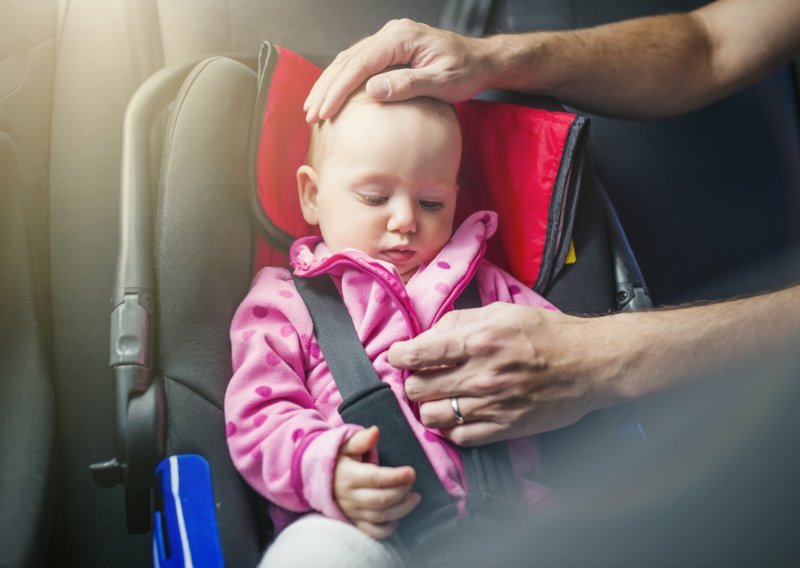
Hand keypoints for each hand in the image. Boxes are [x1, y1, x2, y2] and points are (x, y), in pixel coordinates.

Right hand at [304, 18, 493, 122]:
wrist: (480, 61)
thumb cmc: (466, 71)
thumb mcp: (442, 82)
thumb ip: (408, 85)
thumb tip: (372, 90)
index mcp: (402, 38)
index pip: (360, 63)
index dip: (339, 89)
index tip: (325, 111)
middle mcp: (391, 33)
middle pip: (348, 59)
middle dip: (326, 88)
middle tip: (311, 114)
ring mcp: (389, 39)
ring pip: (349, 60)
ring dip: (329, 84)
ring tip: (314, 107)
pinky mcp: (389, 49)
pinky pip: (359, 63)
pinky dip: (342, 80)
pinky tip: (332, 96)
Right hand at [333, 426, 420, 538]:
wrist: (315, 476)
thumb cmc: (337, 458)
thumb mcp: (344, 445)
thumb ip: (361, 440)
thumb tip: (375, 431)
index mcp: (348, 475)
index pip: (375, 479)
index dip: (395, 477)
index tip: (411, 472)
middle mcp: (349, 496)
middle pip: (380, 500)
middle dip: (401, 492)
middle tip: (412, 481)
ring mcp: (351, 511)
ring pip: (379, 517)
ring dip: (401, 509)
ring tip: (415, 498)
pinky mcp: (353, 520)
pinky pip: (370, 531)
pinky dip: (385, 530)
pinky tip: (397, 520)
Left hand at [389, 303, 621, 445]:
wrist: (589, 364)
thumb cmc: (547, 334)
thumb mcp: (501, 312)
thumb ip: (460, 320)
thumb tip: (427, 334)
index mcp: (477, 341)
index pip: (416, 354)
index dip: (398, 355)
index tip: (399, 356)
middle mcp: (480, 375)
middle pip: (416, 388)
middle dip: (412, 380)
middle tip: (422, 375)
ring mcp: (492, 405)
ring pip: (431, 416)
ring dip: (428, 406)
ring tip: (438, 396)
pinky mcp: (504, 428)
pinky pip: (459, 437)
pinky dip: (450, 427)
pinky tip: (458, 414)